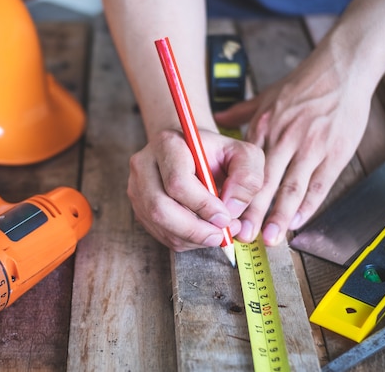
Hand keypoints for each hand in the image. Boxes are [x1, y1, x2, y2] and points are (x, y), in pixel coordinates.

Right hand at [127, 129, 263, 251]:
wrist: (192, 151)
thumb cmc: (219, 153)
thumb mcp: (244, 154)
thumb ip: (247, 177)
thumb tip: (232, 209)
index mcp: (167, 144)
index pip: (177, 182)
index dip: (203, 206)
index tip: (226, 217)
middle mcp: (144, 164)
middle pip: (160, 208)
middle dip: (195, 230)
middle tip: (221, 235)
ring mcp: (137, 187)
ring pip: (160, 225)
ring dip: (192, 238)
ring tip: (217, 233)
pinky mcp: (139, 207)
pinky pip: (160, 233)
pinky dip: (185, 240)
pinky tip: (203, 232)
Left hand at [214, 48, 373, 244]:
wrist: (341, 69)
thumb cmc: (303, 84)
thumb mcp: (267, 96)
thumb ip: (242, 111)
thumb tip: (218, 118)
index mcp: (265, 127)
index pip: (246, 169)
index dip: (236, 193)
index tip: (227, 212)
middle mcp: (284, 140)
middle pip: (265, 183)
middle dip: (253, 212)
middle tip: (243, 235)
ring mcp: (310, 147)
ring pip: (292, 189)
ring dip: (280, 216)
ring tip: (270, 237)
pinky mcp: (334, 152)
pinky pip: (320, 184)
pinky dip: (309, 205)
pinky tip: (299, 221)